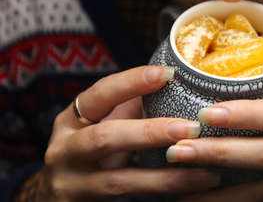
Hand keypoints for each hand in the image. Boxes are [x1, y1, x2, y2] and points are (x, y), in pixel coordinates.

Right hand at [36, 66, 218, 201]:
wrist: (56, 200)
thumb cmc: (90, 152)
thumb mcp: (102, 125)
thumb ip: (130, 109)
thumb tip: (177, 86)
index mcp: (71, 120)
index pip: (101, 94)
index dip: (133, 82)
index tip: (168, 74)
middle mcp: (65, 150)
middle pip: (105, 137)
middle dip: (150, 132)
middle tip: (191, 127)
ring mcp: (73, 183)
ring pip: (120, 181)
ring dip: (166, 177)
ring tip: (205, 171)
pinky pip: (129, 201)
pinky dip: (163, 195)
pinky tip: (192, 190)